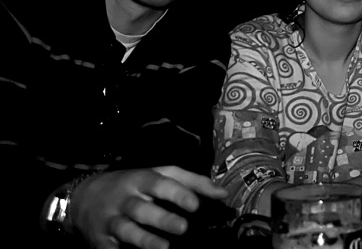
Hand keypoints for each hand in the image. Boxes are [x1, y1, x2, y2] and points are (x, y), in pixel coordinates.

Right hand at [69, 166, 227, 248]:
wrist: (83, 196)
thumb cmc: (133, 184)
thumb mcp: (160, 174)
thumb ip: (192, 182)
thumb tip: (223, 194)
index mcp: (142, 180)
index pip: (161, 184)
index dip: (178, 193)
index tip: (195, 204)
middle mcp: (126, 199)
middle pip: (143, 209)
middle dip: (162, 219)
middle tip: (183, 228)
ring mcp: (111, 220)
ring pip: (127, 230)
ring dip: (145, 240)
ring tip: (164, 248)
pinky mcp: (100, 240)